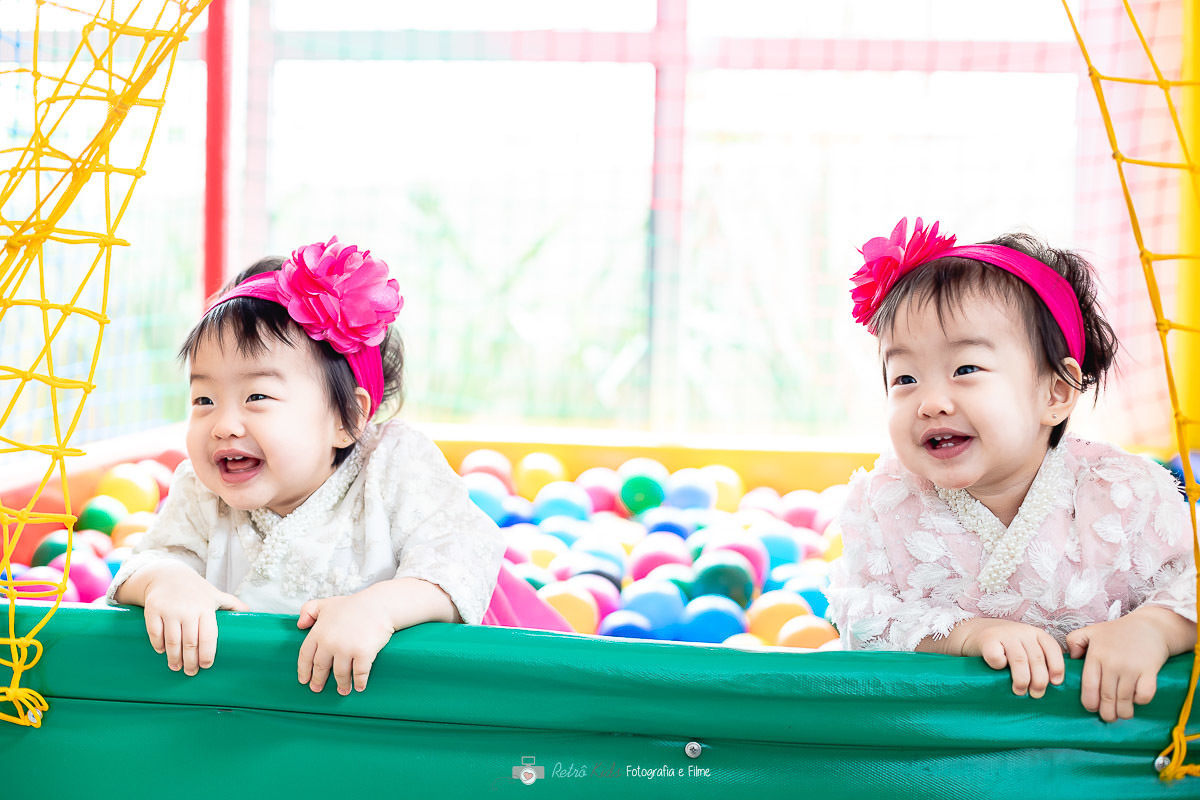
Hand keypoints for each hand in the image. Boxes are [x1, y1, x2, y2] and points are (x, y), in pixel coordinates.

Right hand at [142, 565, 248, 675]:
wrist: (167, 575)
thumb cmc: (195, 589)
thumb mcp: (215, 594)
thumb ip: (232, 604)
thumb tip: (251, 613)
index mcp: (205, 608)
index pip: (208, 636)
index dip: (207, 654)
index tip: (206, 666)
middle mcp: (188, 610)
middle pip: (190, 643)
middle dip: (190, 661)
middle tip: (191, 672)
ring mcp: (169, 610)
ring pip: (172, 641)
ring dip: (174, 658)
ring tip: (176, 667)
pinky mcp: (153, 610)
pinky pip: (155, 633)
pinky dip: (158, 645)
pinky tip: (162, 651)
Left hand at [296, 592, 395, 694]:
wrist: (379, 605)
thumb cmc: (353, 605)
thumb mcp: (327, 604)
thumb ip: (309, 610)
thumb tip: (299, 625)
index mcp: (319, 632)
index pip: (305, 655)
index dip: (303, 670)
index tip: (304, 680)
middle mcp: (329, 642)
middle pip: (321, 667)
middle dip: (319, 680)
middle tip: (317, 689)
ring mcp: (346, 649)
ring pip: (340, 674)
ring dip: (341, 685)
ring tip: (342, 690)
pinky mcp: (363, 654)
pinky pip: (359, 674)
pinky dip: (359, 682)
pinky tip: (359, 687)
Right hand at [957, 618, 1065, 698]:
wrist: (973, 632)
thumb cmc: (1004, 647)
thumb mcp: (1025, 647)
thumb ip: (1039, 658)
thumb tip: (1054, 685)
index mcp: (1035, 633)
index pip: (1052, 649)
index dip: (1057, 667)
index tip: (1055, 683)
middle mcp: (1022, 631)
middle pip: (1036, 658)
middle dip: (1039, 681)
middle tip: (1036, 694)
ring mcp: (1004, 634)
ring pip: (1019, 660)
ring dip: (1022, 680)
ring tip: (1020, 691)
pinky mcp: (987, 639)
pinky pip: (997, 658)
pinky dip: (999, 667)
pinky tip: (999, 670)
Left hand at [1066, 610, 1180, 721]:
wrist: (1149, 626)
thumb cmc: (1117, 631)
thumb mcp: (1091, 631)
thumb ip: (1074, 642)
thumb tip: (1070, 660)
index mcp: (1096, 655)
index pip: (1089, 685)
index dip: (1089, 702)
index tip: (1091, 708)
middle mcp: (1112, 663)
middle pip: (1106, 697)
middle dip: (1106, 713)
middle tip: (1107, 717)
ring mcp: (1131, 668)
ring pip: (1124, 699)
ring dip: (1123, 712)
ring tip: (1121, 714)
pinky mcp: (1149, 671)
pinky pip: (1144, 694)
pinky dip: (1140, 701)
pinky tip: (1137, 699)